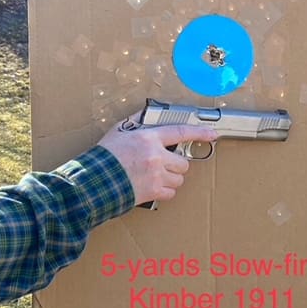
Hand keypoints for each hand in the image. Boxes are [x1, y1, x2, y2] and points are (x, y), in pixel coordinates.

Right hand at [97, 119, 218, 205]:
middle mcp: (156, 156)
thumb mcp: (118, 132)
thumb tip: (148, 113)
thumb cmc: (104, 157)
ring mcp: (156, 175)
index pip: (180, 132)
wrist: (94, 181)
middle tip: (162, 166)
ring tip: (155, 178)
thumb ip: (136, 122)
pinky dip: (164, 192)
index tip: (212, 134)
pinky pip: (171, 193)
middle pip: (183, 162)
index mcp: (149, 138)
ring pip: (179, 179)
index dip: (199, 133)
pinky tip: (151, 188)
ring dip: (170, 179)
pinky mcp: (154, 191)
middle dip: (175, 165)